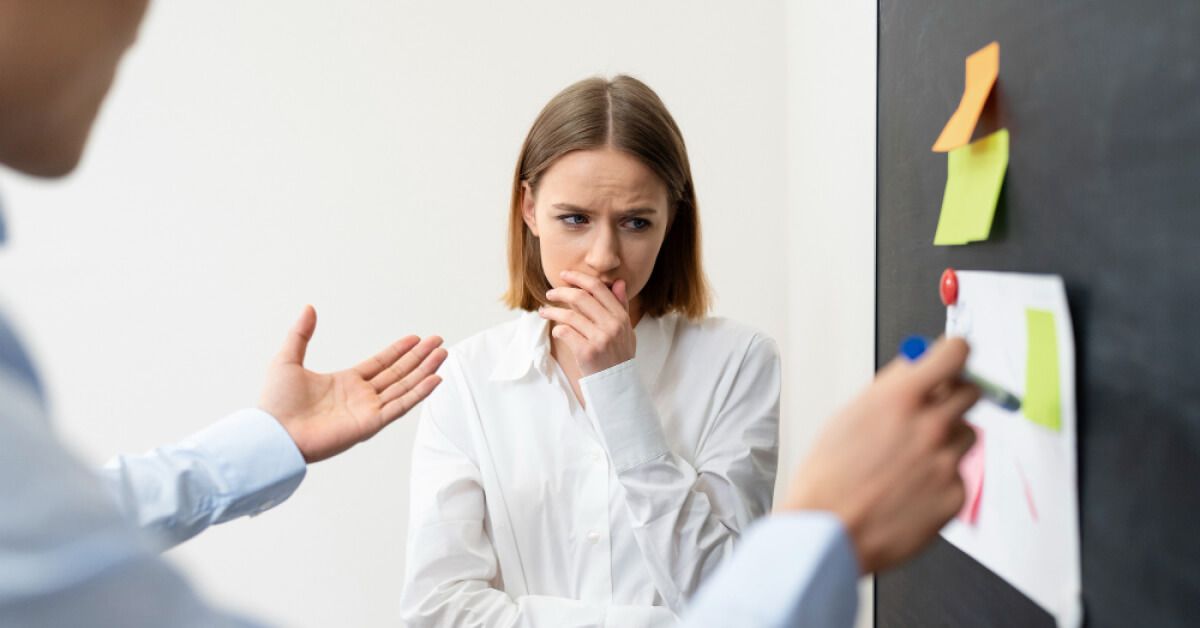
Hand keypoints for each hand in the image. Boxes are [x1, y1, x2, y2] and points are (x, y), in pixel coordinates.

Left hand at [259, 305, 447, 462]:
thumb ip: (301, 334)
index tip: (416, 338)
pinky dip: (419, 393)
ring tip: (442, 355)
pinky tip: (435, 379)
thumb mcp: (288, 359)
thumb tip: (308, 308)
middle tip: (438, 342)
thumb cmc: (276, 404)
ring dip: (425, 371)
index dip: (399, 351)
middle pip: (398, 374)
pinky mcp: (370, 424)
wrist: (273, 433)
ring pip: (405, 387)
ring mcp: (367, 411)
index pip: (380, 364)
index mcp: (345, 383)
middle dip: (419, 358)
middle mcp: (361, 397)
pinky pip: (400, 406)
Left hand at [538, 270, 635, 375]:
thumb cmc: (619, 355)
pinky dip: (557, 329)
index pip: (598, 288)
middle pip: (580, 297)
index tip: (564, 275)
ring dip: (552, 311)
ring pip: (569, 315)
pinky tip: (556, 331)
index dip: (578, 278)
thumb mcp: (626, 330)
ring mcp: (599, 339)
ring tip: (544, 311)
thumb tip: (618, 282)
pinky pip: (565, 332)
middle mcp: (611, 325)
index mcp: (620, 317)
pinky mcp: (587, 352)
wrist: (617, 384)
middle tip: (550, 293)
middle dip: (561, 292)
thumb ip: (621, 306)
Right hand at [779, 337, 979, 573]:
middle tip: (935, 408)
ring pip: (966, 434)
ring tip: (911, 459)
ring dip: (947, 439)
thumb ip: (889, 391)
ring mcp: (945, 462)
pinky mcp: (954, 494)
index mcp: (900, 399)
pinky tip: (910, 488)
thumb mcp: (849, 417)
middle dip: (954, 395)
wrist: (829, 532)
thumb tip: (915, 370)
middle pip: (970, 391)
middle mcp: (930, 426)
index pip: (953, 354)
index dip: (953, 354)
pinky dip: (939, 478)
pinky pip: (958, 474)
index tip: (952, 358)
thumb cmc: (828, 478)